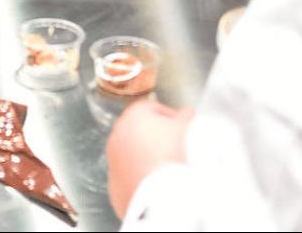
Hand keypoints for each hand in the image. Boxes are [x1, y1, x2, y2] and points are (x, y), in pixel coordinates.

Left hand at [106, 100, 194, 218]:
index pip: (152, 108)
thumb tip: (189, 113)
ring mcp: (113, 156)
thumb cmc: (169, 155)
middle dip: (156, 134)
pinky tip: (156, 179)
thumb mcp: (183, 129)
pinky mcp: (113, 179)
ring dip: (146, 153)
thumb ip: (185, 116)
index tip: (181, 126)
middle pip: (139, 128)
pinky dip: (139, 172)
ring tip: (167, 162)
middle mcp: (118, 132)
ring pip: (131, 150)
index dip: (169, 116)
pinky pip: (128, 171)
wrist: (158, 193)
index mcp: (133, 114)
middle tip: (174, 143)